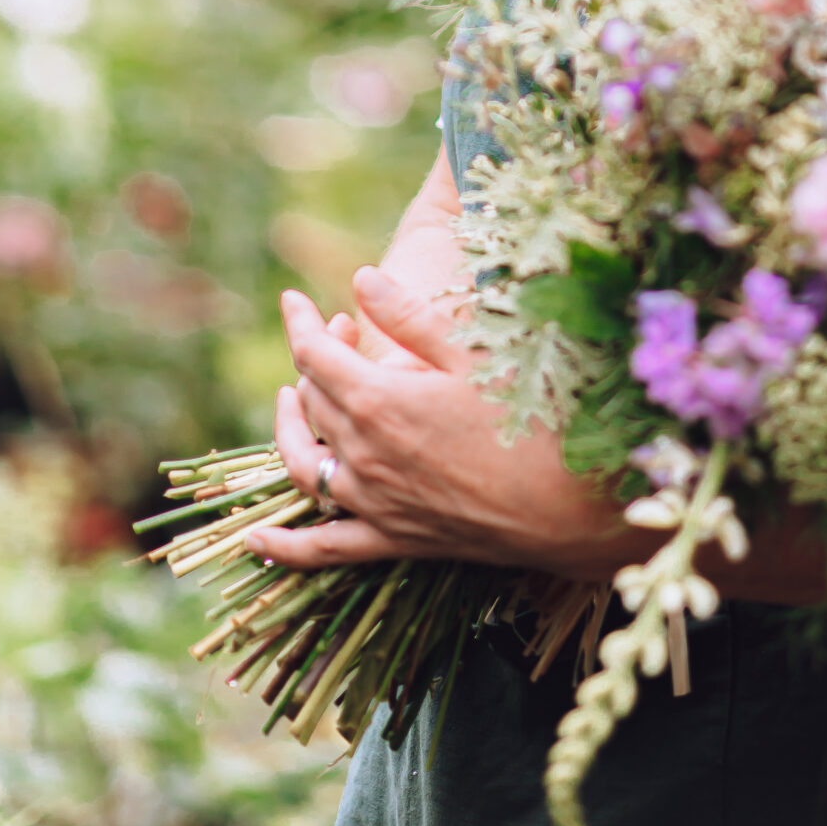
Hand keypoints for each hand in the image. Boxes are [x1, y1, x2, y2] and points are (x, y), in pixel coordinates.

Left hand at [249, 270, 632, 574]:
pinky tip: (255, 540)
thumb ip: (409, 316)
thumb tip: (360, 278)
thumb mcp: (472, 352)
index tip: (291, 298)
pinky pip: (323, 548)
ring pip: (303, 464)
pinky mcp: (392, 540)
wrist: (570, 503)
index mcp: (377, 401)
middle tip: (343, 330)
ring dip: (286, 429)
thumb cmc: (530, 415)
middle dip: (314, 359)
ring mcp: (373, 503)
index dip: (300, 322)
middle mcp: (363, 455)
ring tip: (290, 401)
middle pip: (311, 401)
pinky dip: (284, 545)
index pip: (313, 354)